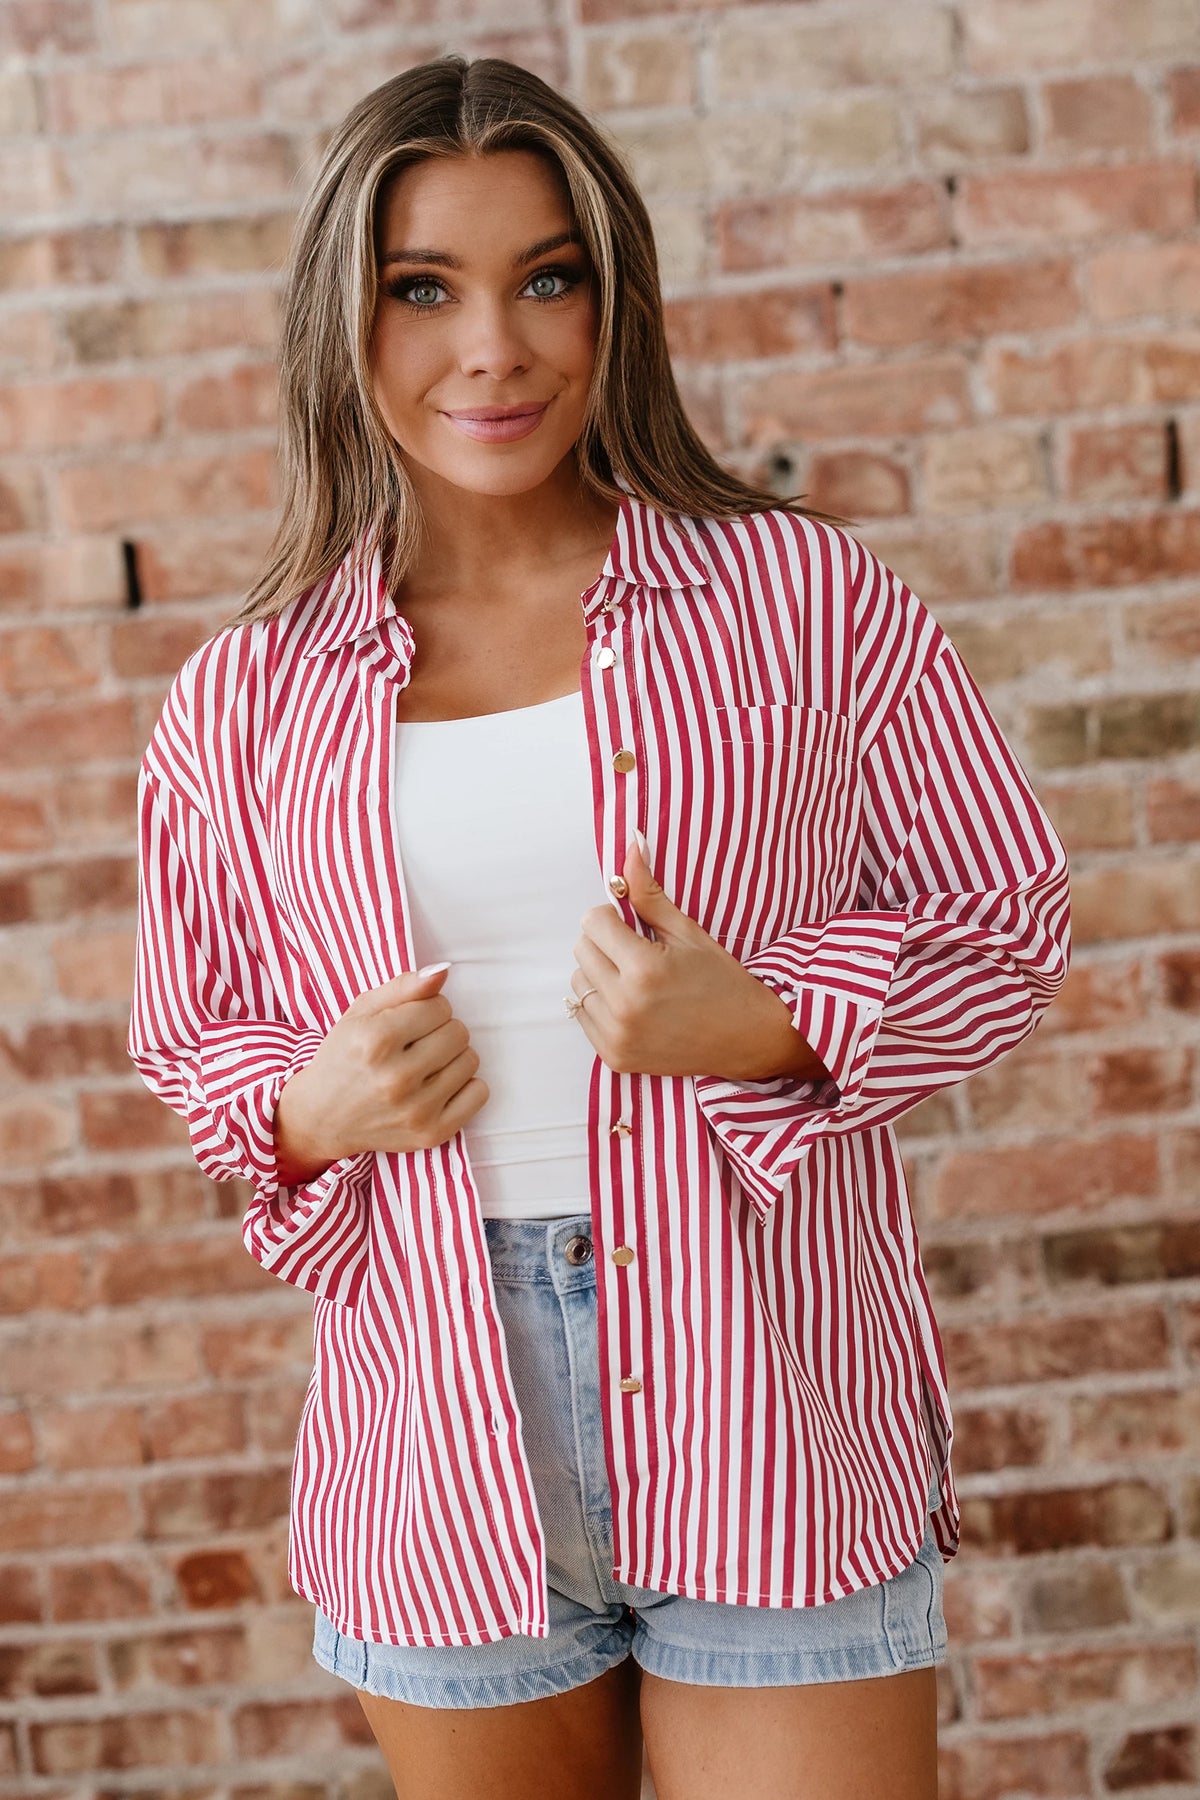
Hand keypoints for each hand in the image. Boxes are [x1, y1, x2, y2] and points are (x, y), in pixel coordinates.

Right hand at [273, 964, 489, 1184]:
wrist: (323, 1117)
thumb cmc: (345, 1057)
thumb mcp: (361, 1012)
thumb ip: (404, 986)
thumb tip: (443, 971)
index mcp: (376, 1040)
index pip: (439, 1006)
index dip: (427, 1009)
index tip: (409, 1023)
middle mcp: (396, 1077)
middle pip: (458, 1032)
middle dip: (441, 1031)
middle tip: (417, 1044)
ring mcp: (415, 1109)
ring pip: (470, 1060)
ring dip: (452, 1058)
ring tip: (425, 1065)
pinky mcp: (431, 1133)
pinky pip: (479, 1093)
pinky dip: (465, 1086)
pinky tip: (438, 1086)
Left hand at [569, 833, 827, 1083]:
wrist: (748, 1039)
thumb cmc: (723, 982)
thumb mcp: (688, 933)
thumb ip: (649, 894)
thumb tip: (630, 846)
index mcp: (644, 969)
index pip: (593, 921)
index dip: (614, 917)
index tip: (636, 928)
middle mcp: (625, 1005)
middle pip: (581, 950)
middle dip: (605, 943)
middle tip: (638, 952)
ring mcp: (617, 1035)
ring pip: (577, 983)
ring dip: (599, 974)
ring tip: (635, 981)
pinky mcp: (614, 1057)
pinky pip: (582, 1016)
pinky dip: (600, 1005)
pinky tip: (632, 1005)